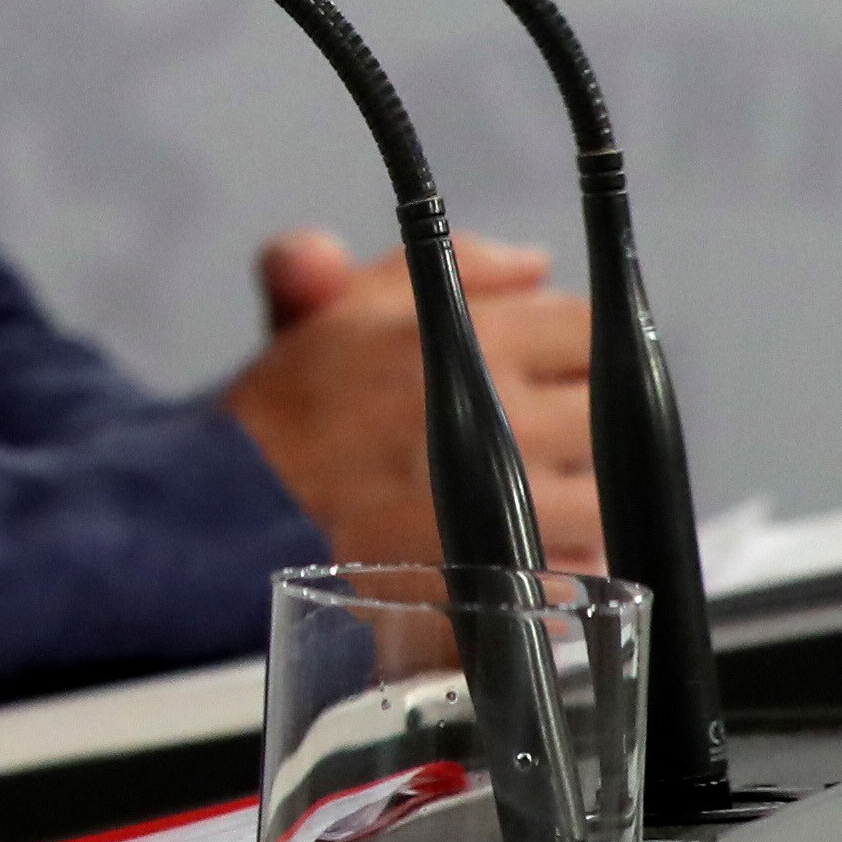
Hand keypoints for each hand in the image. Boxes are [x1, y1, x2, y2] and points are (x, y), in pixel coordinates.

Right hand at [219, 229, 602, 571]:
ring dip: (577, 495)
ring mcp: (512, 507)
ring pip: (603, 495)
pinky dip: (557, 560)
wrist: (235, 510)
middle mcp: (509, 421)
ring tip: (524, 497)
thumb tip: (536, 262)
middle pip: (606, 413)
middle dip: (576, 420)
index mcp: (477, 343)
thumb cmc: (288, 410)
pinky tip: (513, 549)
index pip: (585, 328)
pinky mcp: (504, 579)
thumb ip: (450, 263)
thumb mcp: (346, 303)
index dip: (567, 344)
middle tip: (533, 431)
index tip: (544, 362)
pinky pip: (576, 566)